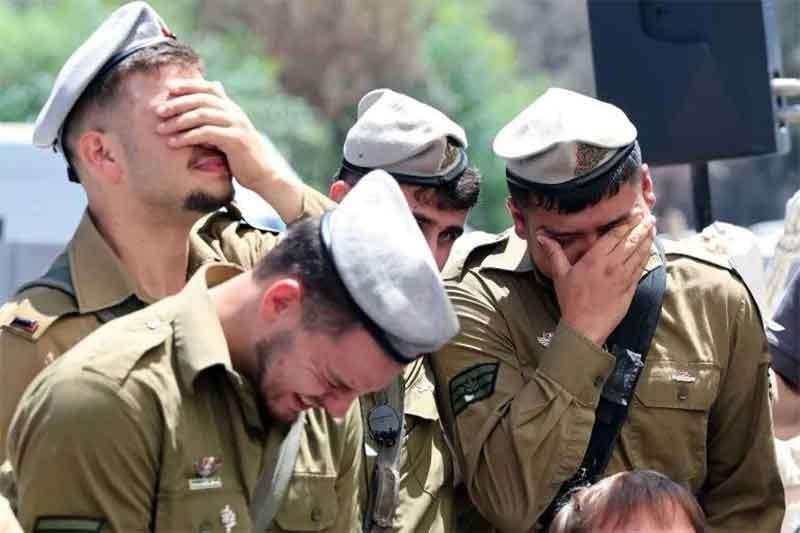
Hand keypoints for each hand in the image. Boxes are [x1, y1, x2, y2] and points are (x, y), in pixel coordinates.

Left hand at [156, 79, 303, 219]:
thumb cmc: (242, 157)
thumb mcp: (229, 135)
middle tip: (158, 110)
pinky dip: (187, 137)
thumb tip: (198, 113)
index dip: (188, 85)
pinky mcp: (235, 140)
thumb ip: (216, 122)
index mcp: (233, 109)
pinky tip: (173, 143)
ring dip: (178, 121)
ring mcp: (237, 125)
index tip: (168, 88)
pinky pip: (207, 133)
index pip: (209, 88)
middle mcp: (235, 113)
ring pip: (202, 115)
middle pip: (202, 99)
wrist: (263, 174)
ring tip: (161, 128)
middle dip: (177, 103)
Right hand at [537, 214, 655, 346]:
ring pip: (640, 252)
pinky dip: (647, 254)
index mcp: (595, 259)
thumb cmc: (571, 301)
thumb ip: (554, 252)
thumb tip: (541, 236)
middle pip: (631, 240)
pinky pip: (642, 266)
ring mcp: (624, 276)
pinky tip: (649, 248)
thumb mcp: (560, 274)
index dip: (627, 222)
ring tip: (652, 227)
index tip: (634, 213)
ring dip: (647, 238)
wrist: (584, 327)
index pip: (615, 235)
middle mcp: (613, 265)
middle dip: (641, 226)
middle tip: (648, 216)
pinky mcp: (631, 287)